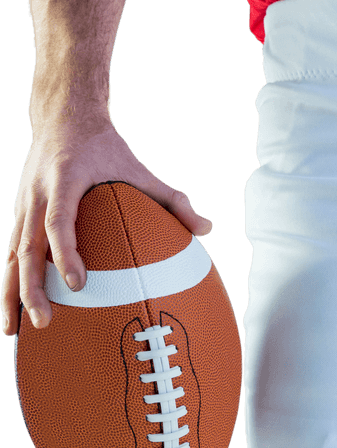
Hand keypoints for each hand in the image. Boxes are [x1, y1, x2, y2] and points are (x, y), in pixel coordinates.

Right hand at [1, 124, 211, 334]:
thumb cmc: (102, 145)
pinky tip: (13, 314)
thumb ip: (170, 198)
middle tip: (44, 322)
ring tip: (13, 332)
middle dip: (31, 288)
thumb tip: (206, 229)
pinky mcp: (20, 215)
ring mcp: (24, 207)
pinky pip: (11, 254)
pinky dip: (9, 283)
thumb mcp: (136, 166)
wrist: (62, 115)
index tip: (77, 285)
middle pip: (27, 248)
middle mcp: (38, 196)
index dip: (66, 254)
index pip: (59, 222)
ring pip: (12, 256)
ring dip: (12, 295)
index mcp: (65, 182)